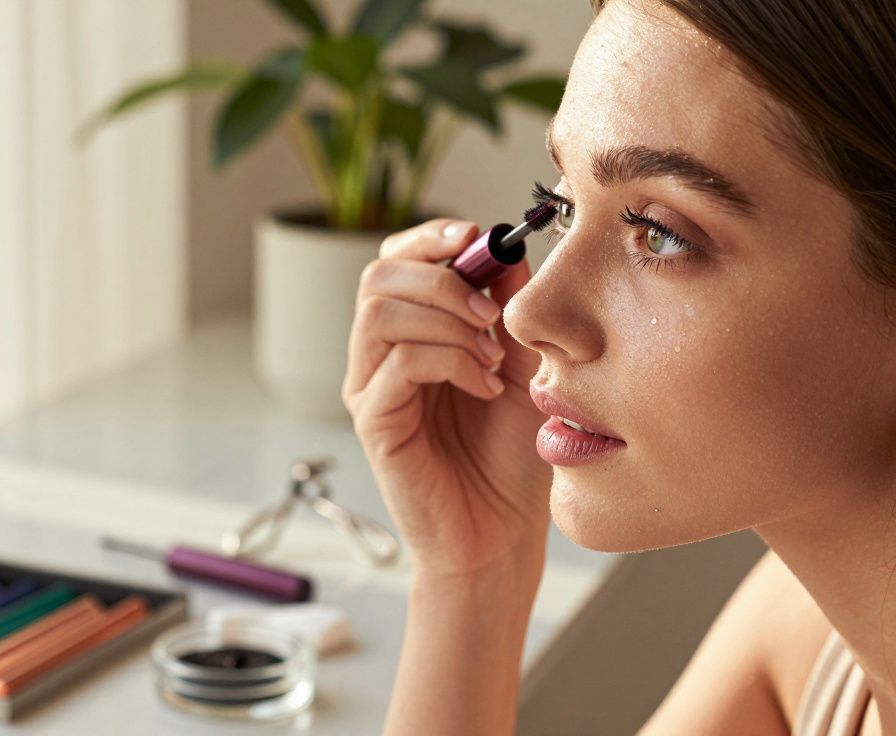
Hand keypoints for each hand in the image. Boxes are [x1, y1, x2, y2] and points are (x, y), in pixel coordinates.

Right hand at [343, 218, 552, 578]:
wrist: (502, 533)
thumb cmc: (510, 456)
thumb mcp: (524, 364)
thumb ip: (509, 308)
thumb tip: (504, 246)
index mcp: (410, 334)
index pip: (396, 261)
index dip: (430, 238)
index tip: (477, 238)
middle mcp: (379, 356)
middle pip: (378, 276)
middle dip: (442, 278)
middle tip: (492, 313)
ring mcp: (371, 389)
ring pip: (380, 312)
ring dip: (446, 319)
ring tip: (491, 356)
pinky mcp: (374, 423)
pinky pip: (397, 364)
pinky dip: (451, 361)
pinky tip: (486, 387)